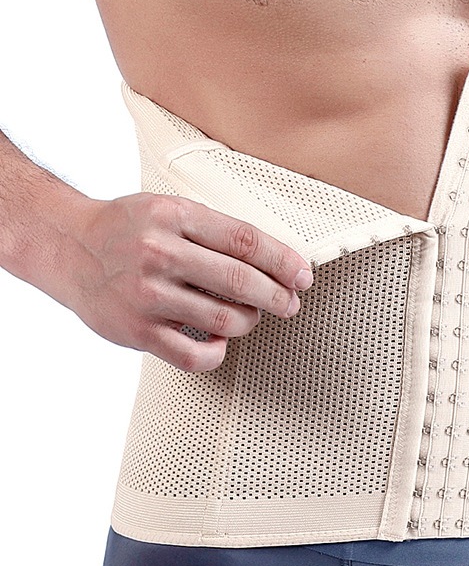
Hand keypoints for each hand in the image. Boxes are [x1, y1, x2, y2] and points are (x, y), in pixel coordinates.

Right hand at [62, 193, 312, 371]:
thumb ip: (215, 231)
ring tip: (251, 316)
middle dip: (278, 296)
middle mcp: (160, 254)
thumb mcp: (170, 210)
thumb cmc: (127, 229)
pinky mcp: (136, 331)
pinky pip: (194, 355)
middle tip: (290, 303)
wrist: (68, 248)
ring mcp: (147, 295)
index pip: (246, 241)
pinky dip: (218, 351)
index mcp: (175, 217)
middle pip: (241, 281)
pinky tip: (219, 340)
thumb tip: (274, 260)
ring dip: (250, 321)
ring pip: (224, 319)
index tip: (302, 275)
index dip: (283, 261)